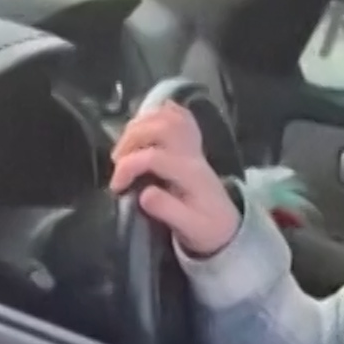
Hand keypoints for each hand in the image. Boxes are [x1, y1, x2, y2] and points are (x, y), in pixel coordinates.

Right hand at [109, 102, 241, 255]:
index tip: (116, 187)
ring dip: (139, 126)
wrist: (227, 226)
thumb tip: (144, 194)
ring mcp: (193, 146)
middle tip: (117, 161)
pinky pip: (178, 116)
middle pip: (161, 127)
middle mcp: (193, 154)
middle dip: (131, 139)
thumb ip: (168, 211)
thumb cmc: (207, 230)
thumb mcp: (190, 229)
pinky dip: (159, 113)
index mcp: (191, 175)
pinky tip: (145, 125)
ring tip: (124, 148)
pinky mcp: (190, 145)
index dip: (128, 167)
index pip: (154, 157)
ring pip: (167, 116)